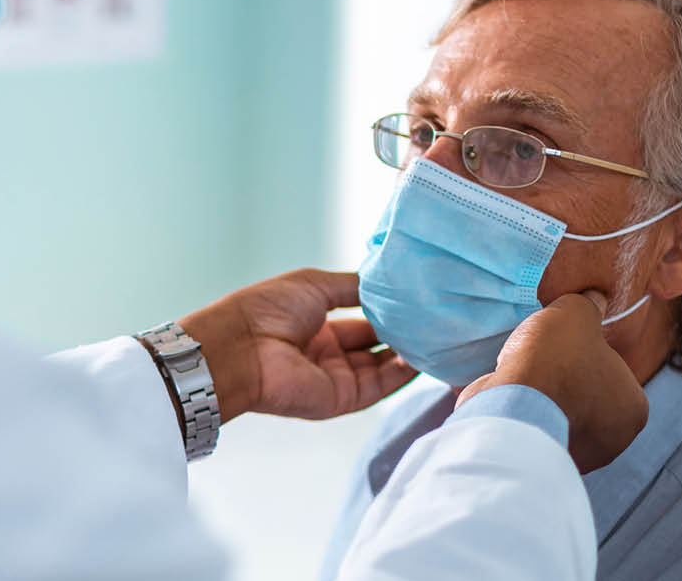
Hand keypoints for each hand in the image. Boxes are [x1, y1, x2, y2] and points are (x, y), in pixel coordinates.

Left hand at [178, 269, 417, 420]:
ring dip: (410, 353)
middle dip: (405, 332)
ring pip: (383, 367)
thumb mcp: (315, 284)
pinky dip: (403, 374)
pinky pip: (380, 387)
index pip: (363, 318)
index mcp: (316, 323)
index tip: (420, 301)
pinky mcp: (341, 399)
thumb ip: (353, 287)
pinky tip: (424, 356)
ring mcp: (336, 377)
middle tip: (438, 318)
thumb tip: (385, 283)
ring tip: (440, 334)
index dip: (389, 312)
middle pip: (376, 344)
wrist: (241, 348)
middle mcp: (328, 351)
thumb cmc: (267, 309)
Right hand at [458, 291, 647, 472]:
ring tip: (522, 377)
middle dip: (565, 379)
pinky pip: (535, 428)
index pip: (614, 372)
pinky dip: (524, 413)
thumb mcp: (575, 314)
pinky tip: (510, 397)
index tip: (564, 346)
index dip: (585, 352)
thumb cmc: (553, 359)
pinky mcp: (542, 460)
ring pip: (560, 413)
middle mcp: (613, 440)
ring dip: (543, 396)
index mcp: (634, 408)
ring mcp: (578, 456)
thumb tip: (594, 299)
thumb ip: (588, 306)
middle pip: (588, 395)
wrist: (512, 406)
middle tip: (542, 361)